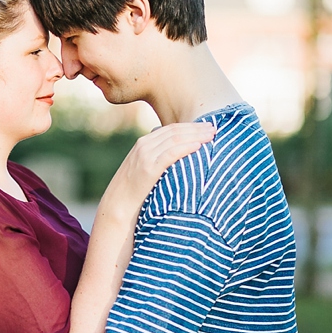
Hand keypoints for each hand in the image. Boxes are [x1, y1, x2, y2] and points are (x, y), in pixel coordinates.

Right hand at [100, 121, 214, 219]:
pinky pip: (171, 153)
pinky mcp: (148, 168)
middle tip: (214, 128)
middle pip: (175, 131)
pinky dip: (186, 148)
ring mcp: (145, 156)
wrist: (117, 206)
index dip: (190, 126)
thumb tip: (174, 154)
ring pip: (175, 139)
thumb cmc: (133, 192)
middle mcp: (143, 145)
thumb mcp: (143, 169)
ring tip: (211, 136)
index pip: (171, 129)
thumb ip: (155, 158)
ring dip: (195, 136)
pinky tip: (199, 146)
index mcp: (143, 143)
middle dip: (196, 128)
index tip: (206, 126)